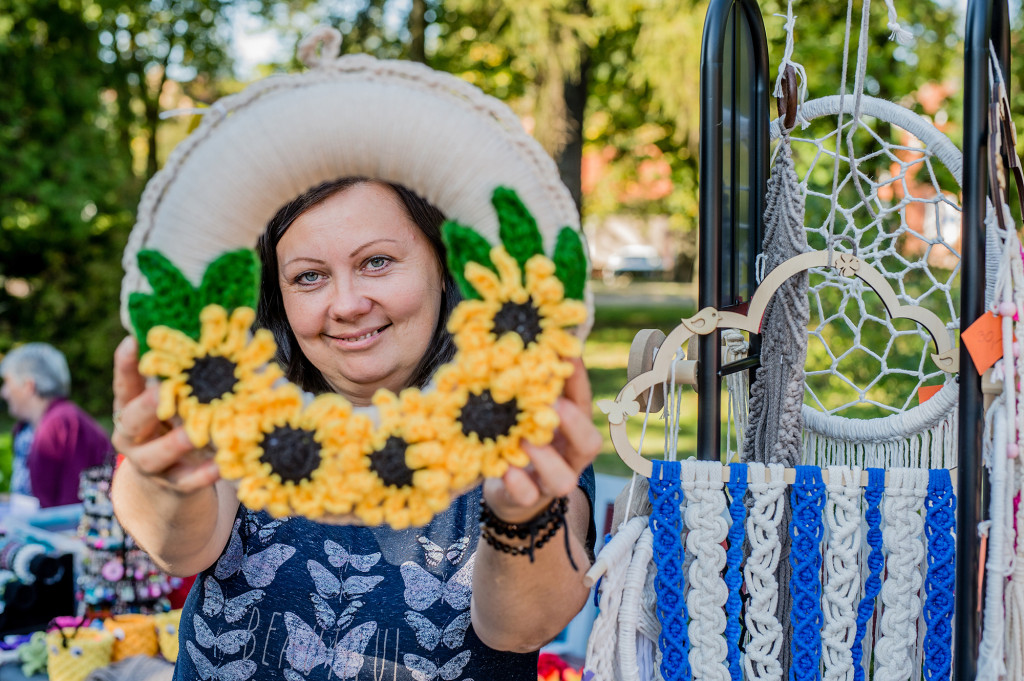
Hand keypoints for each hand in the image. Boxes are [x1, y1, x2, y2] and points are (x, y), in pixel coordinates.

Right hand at [112, 336, 219, 493]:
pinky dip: (202, 475)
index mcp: (131, 407)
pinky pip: (186, 482)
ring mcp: (149, 463)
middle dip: (146, 406)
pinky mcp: (172, 485)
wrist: (171, 480)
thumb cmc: (177, 422)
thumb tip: (223, 325)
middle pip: (132, 420)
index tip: (132, 341)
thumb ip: (188, 372)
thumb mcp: (177, 398)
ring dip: (174, 443)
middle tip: (161, 393)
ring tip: (193, 435)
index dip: (126, 364)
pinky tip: (220, 466)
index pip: (125, 383)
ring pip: (155, 454)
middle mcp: (133, 435)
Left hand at [482, 357, 602, 523]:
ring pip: (563, 478)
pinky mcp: (526, 500)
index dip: (578, 380)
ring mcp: (550, 482)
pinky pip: (527, 496)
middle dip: (574, 425)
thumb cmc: (522, 437)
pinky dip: (517, 484)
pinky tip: (504, 469)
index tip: (566, 354)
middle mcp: (569, 456)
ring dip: (545, 458)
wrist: (509, 490)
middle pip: (590, 445)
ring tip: (523, 439)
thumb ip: (535, 383)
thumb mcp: (530, 410)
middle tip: (553, 405)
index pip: (584, 402)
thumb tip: (538, 342)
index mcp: (573, 428)